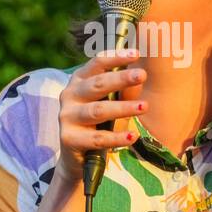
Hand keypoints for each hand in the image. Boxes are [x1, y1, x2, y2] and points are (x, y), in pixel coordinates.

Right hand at [55, 48, 147, 182]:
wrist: (77, 157)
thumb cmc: (98, 124)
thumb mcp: (111, 103)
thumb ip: (123, 91)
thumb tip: (141, 74)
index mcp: (79, 81)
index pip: (96, 64)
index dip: (115, 58)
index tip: (136, 54)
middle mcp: (70, 95)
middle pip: (97, 84)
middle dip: (121, 79)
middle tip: (143, 75)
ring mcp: (67, 117)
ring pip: (98, 110)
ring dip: (123, 108)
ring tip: (144, 106)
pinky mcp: (69, 139)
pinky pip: (97, 138)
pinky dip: (117, 138)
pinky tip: (133, 136)